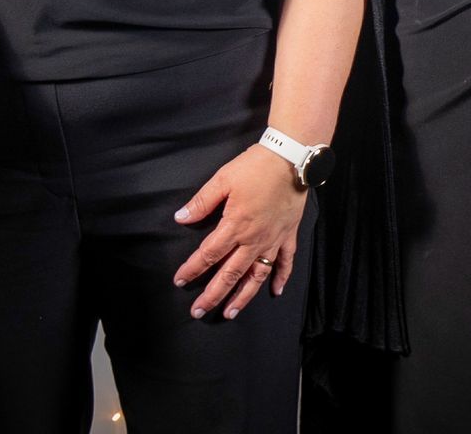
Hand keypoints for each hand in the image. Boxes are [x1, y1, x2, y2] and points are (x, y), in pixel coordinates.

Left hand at [172, 144, 306, 319]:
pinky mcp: (288, 235)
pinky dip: (281, 278)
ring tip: (230, 312)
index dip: (192, 268)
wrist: (290, 159)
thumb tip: (181, 218)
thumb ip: (202, 202)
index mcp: (235, 226)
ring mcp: (273, 240)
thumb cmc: (255, 167)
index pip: (209, 254)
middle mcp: (253, 239)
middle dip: (213, 294)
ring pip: (256, 275)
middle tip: (198, 311)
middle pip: (230, 273)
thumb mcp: (223, 179)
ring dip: (243, 296)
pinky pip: (285, 262)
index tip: (179, 280)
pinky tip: (276, 292)